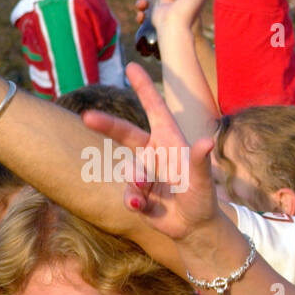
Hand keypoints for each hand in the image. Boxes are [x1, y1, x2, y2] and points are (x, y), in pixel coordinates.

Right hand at [81, 63, 220, 243]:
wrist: (195, 228)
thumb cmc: (203, 199)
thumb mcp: (202, 182)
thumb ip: (199, 162)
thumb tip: (207, 141)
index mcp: (170, 142)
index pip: (156, 110)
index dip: (145, 89)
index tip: (132, 66)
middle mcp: (154, 153)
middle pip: (124, 132)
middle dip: (105, 124)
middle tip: (87, 117)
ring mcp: (143, 173)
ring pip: (129, 172)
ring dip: (137, 184)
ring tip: (148, 195)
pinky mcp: (136, 193)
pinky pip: (128, 195)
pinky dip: (134, 202)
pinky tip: (143, 209)